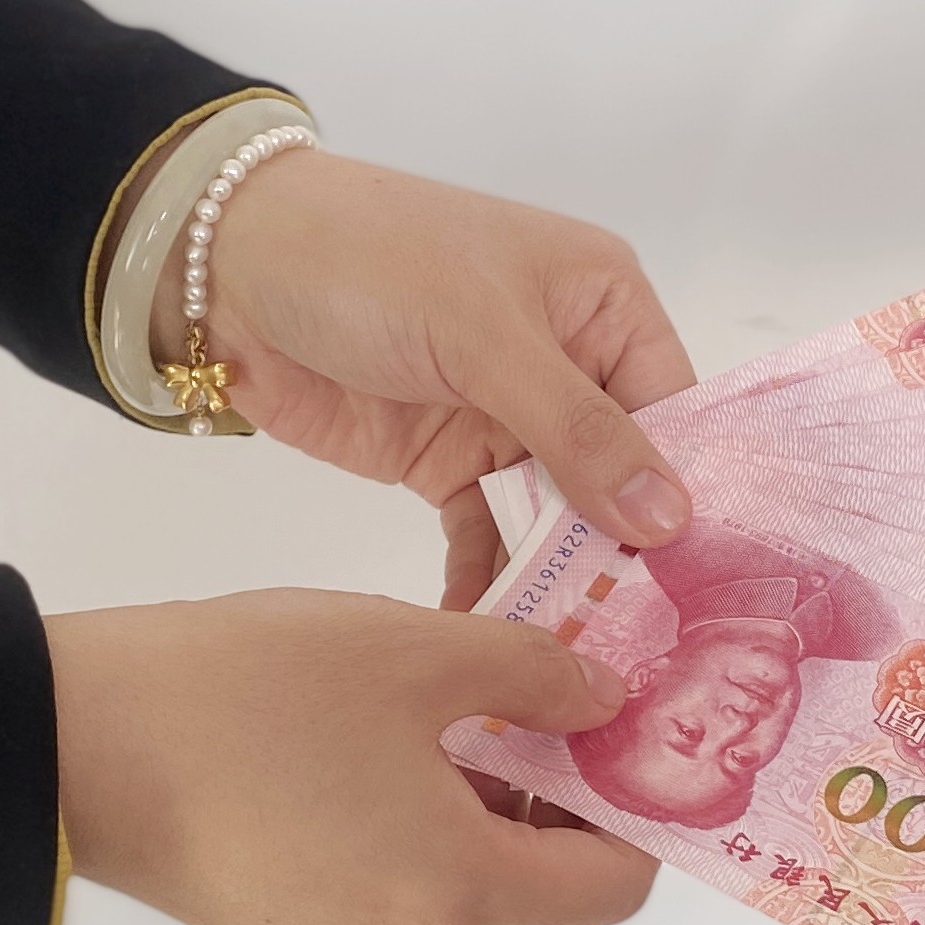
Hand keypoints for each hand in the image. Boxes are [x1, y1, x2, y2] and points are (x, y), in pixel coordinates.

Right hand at [49, 591, 659, 924]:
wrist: (72, 744)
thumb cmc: (249, 693)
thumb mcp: (412, 652)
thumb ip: (534, 676)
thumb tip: (605, 702)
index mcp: (460, 892)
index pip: (612, 892)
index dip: (639, 817)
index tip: (623, 741)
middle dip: (578, 843)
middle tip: (557, 742)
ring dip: (504, 854)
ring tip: (474, 742)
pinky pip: (404, 919)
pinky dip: (433, 863)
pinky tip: (397, 769)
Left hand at [175, 151, 698, 607]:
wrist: (227, 268)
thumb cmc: (373, 262)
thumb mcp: (486, 335)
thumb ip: (578, 431)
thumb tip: (670, 517)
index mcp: (603, 305)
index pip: (672, 412)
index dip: (684, 494)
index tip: (697, 587)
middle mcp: (568, 364)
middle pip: (620, 477)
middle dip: (623, 554)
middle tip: (635, 646)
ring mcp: (506, 418)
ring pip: (556, 517)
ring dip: (556, 580)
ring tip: (568, 662)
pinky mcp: (445, 463)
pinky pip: (486, 536)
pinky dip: (487, 583)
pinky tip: (489, 640)